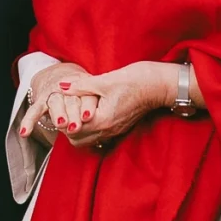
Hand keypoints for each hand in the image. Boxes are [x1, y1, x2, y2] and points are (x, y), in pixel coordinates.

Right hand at [20, 62, 97, 144]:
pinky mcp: (41, 100)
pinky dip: (29, 121)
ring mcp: (52, 93)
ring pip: (55, 103)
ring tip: (61, 123)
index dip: (86, 106)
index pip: (86, 96)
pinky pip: (34, 111)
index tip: (88, 116)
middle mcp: (67, 88)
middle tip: (75, 126)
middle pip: (70, 101)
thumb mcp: (94, 90)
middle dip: (73, 113)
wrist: (60, 77)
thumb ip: (98, 104)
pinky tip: (24, 133)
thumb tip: (109, 122)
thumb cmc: (83, 91)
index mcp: (83, 85)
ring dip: (58, 114)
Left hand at [45, 59, 190, 148]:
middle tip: (66, 110)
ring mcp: (114, 132)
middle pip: (76, 140)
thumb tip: (60, 86)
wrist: (159, 85)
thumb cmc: (135, 81)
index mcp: (102, 120)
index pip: (72, 130)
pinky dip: (88, 129)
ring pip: (87, 140)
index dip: (62, 119)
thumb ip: (80, 86)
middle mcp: (108, 131)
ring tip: (76, 111)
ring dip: (78, 129)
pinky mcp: (118, 128)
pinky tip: (88, 114)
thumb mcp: (104, 81)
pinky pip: (97, 136)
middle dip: (68, 127)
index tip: (61, 105)